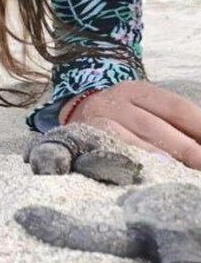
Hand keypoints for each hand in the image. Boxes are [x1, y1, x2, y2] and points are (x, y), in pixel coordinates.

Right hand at [63, 80, 200, 167]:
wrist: (75, 115)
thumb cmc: (121, 119)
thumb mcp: (144, 110)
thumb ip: (172, 125)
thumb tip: (200, 145)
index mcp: (137, 90)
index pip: (174, 107)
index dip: (198, 125)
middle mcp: (114, 100)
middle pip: (155, 124)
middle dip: (185, 148)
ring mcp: (96, 118)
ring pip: (131, 136)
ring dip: (160, 156)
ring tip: (181, 171)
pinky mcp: (82, 136)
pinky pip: (109, 147)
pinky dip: (131, 158)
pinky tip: (147, 171)